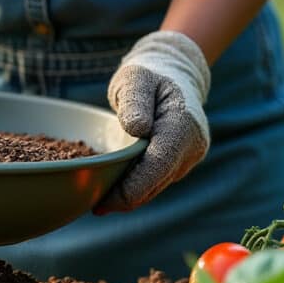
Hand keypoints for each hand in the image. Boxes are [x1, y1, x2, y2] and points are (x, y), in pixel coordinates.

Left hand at [97, 31, 210, 213]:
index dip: (131, 188)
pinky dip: (134, 189)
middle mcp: (192, 146)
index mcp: (182, 124)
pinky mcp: (179, 165)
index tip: (103, 200)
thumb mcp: (135, 77)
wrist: (173, 77)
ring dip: (127, 198)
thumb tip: (137, 129)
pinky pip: (155, 183)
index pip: (158, 166)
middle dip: (124, 198)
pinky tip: (111, 193)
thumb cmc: (148, 75)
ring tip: (97, 203)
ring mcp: (189, 158)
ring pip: (155, 188)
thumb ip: (135, 100)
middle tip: (92, 207)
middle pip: (155, 184)